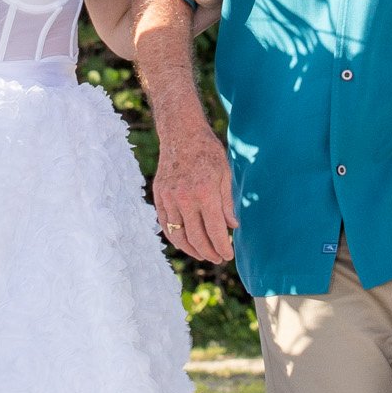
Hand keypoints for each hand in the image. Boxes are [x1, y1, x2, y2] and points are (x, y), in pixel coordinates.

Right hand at [151, 115, 237, 264]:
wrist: (181, 133)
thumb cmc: (208, 151)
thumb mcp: (225, 174)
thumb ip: (228, 202)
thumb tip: (233, 226)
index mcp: (204, 192)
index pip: (215, 230)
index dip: (222, 247)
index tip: (229, 255)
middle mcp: (184, 198)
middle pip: (196, 237)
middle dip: (209, 252)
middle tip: (219, 259)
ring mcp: (168, 198)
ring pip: (178, 235)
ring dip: (192, 250)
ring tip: (204, 255)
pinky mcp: (159, 196)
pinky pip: (165, 224)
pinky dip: (175, 238)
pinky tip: (185, 244)